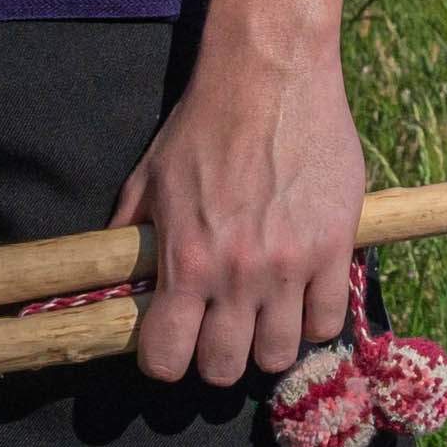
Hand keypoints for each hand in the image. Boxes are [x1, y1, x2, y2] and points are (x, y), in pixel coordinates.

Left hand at [117, 10, 372, 393]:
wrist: (269, 76)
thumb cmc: (204, 123)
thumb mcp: (150, 178)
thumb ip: (132, 235)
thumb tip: (112, 278)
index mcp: (186, 261)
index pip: (166, 358)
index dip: (165, 361)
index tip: (173, 346)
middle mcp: (236, 274)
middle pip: (225, 370)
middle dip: (216, 359)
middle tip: (220, 332)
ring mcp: (290, 266)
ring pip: (280, 355)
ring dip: (267, 342)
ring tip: (264, 316)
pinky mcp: (334, 248)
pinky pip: (329, 320)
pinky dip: (314, 318)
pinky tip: (303, 296)